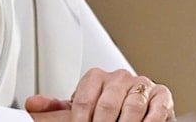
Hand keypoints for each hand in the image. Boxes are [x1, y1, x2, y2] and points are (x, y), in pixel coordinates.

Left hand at [26, 68, 174, 121]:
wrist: (136, 118)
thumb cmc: (105, 115)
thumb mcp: (80, 113)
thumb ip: (57, 111)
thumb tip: (34, 105)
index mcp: (97, 78)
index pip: (84, 99)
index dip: (79, 121)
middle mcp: (120, 78)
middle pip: (108, 104)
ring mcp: (142, 86)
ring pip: (133, 106)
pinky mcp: (162, 96)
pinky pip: (157, 108)